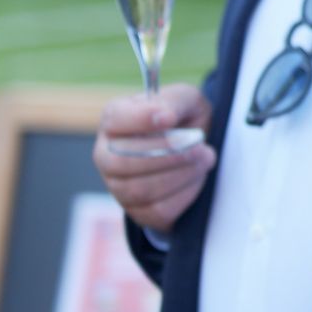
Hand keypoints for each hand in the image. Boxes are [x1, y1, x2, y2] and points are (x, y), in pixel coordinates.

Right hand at [93, 83, 216, 232]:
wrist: (196, 149)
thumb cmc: (184, 120)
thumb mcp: (186, 100)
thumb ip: (174, 101)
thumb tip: (163, 116)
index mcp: (114, 120)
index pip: (114, 120)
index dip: (141, 120)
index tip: (170, 118)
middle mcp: (106, 154)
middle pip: (122, 162)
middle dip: (168, 155)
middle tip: (200, 146)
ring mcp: (118, 186)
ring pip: (140, 190)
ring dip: (182, 174)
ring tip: (204, 158)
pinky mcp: (138, 211)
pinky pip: (158, 211)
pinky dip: (185, 194)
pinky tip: (195, 177)